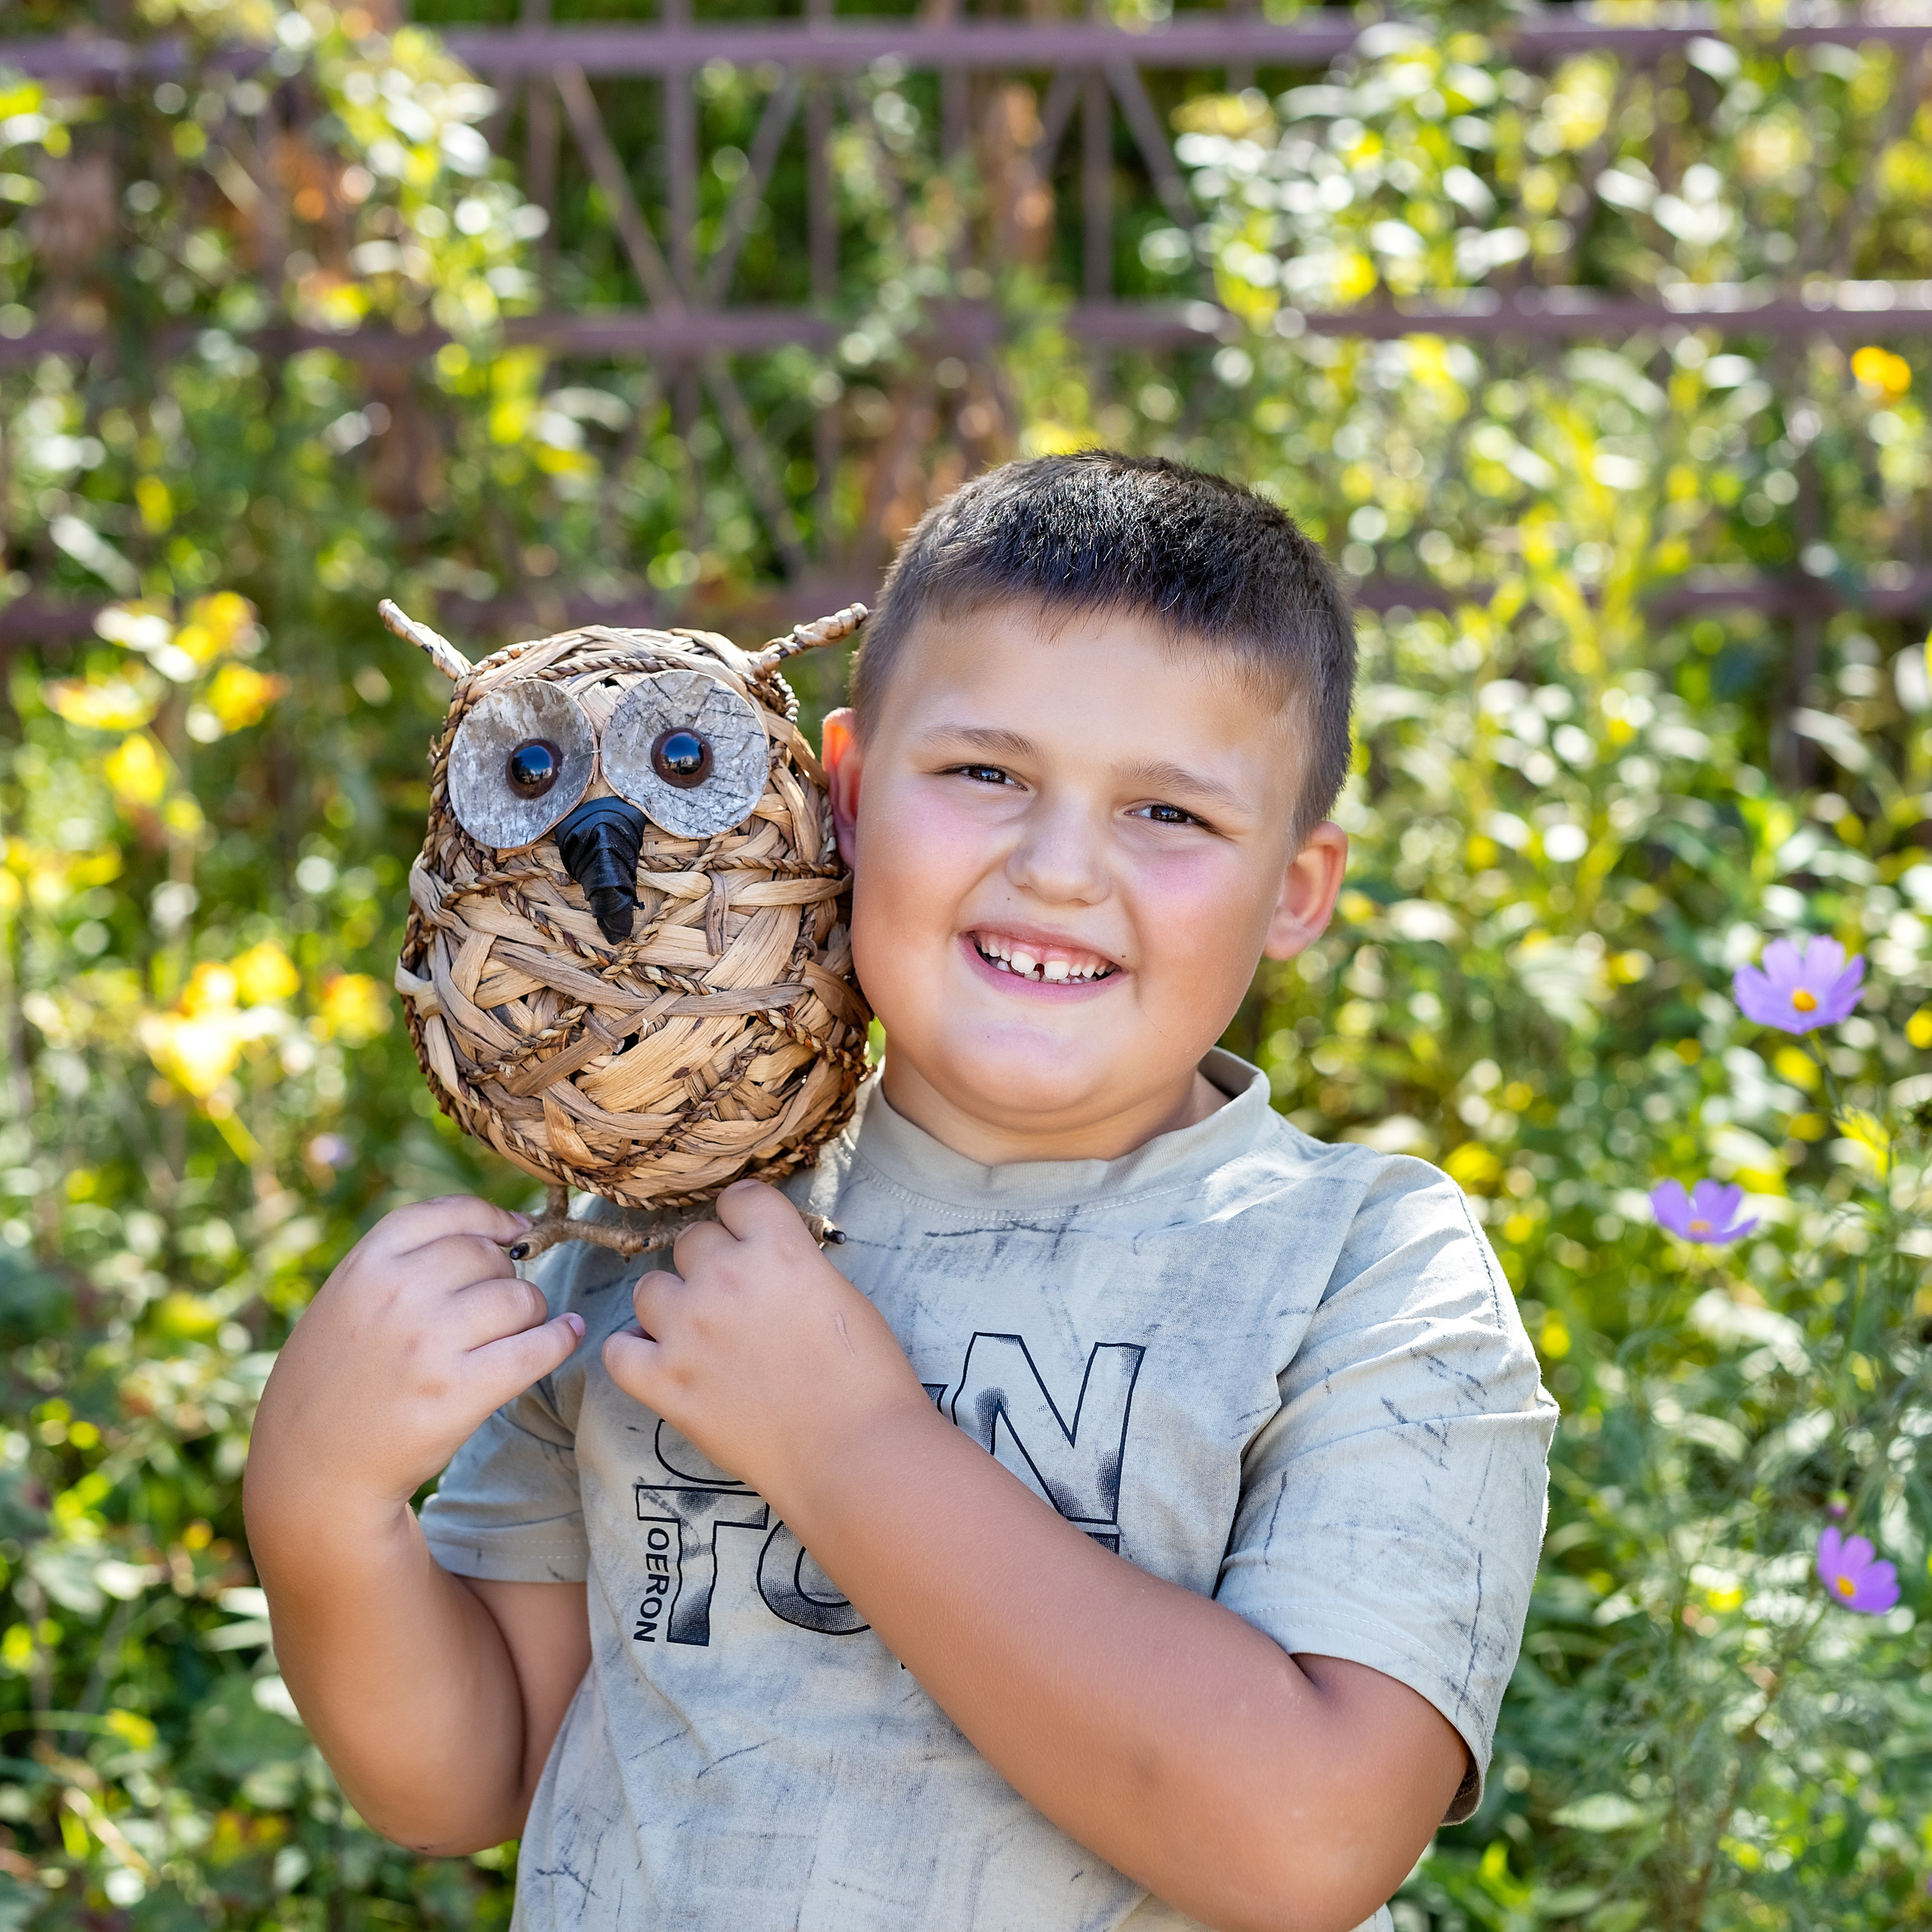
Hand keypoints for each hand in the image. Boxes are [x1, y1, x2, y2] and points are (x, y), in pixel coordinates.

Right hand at [249, 1196, 584, 1515]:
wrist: (311, 1471)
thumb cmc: (337, 1380)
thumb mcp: (347, 1301)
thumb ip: (405, 1260)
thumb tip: (506, 1225)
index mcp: (368, 1264)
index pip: (452, 1214)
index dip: (493, 1220)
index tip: (515, 1232)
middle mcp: (398, 1293)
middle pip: (492, 1257)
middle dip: (505, 1279)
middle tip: (497, 1309)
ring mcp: (429, 1342)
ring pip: (521, 1298)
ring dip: (530, 1313)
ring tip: (516, 1333)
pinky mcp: (459, 1392)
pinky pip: (537, 1348)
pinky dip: (561, 1339)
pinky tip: (567, 1335)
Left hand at [602, 1181, 930, 1508]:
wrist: (853, 1453)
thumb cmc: (866, 1378)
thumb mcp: (842, 1295)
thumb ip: (795, 1266)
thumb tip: (767, 1264)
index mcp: (777, 1250)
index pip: (738, 1198)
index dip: (744, 1218)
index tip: (749, 1238)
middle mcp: (724, 1278)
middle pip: (691, 1240)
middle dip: (709, 1262)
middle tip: (732, 1297)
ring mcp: (687, 1330)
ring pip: (648, 1289)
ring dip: (671, 1305)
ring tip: (696, 1332)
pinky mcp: (663, 1383)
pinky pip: (618, 1351)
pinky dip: (633, 1353)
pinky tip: (659, 1361)